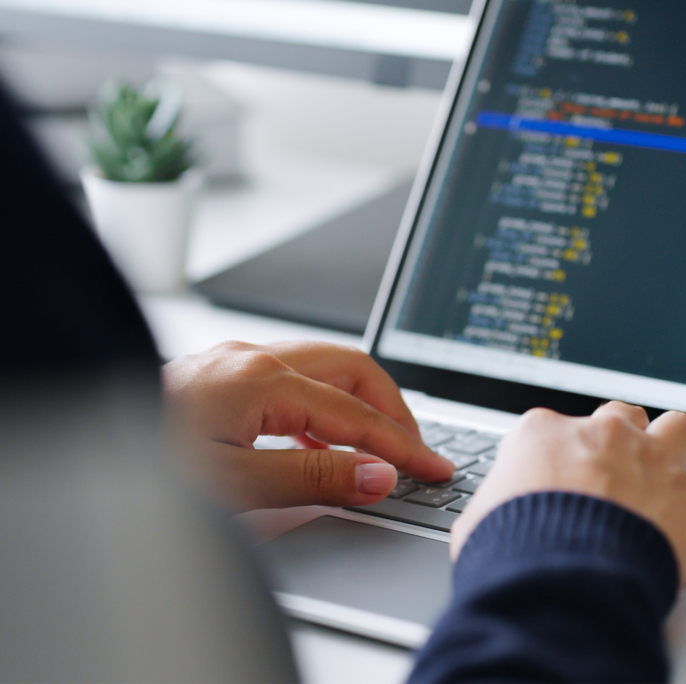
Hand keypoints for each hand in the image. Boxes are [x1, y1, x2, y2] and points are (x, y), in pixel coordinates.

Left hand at [162, 341, 453, 510]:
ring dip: (362, 403)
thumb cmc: (142, 460)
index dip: (401, 445)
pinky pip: (297, 380)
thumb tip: (375, 473)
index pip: (356, 413)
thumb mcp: (232, 484)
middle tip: (416, 448)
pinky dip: (327, 406)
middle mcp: (254, 359)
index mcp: (262, 380)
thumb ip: (311, 477)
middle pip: (352, 368)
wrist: (82, 440)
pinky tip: (325, 439)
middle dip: (392, 406)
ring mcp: (238, 362)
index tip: (435, 467)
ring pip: (327, 368)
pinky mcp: (226, 375)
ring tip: (381, 445)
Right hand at [450, 401, 685, 584]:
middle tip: (621, 474)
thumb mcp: (478, 519)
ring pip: (680, 428)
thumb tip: (492, 517)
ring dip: (678, 452)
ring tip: (673, 479)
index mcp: (543, 434)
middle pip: (621, 417)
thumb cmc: (508, 552)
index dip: (565, 457)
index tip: (569, 480)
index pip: (558, 428)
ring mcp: (650, 463)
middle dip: (624, 441)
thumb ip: (496, 503)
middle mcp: (600, 436)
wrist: (557, 585)